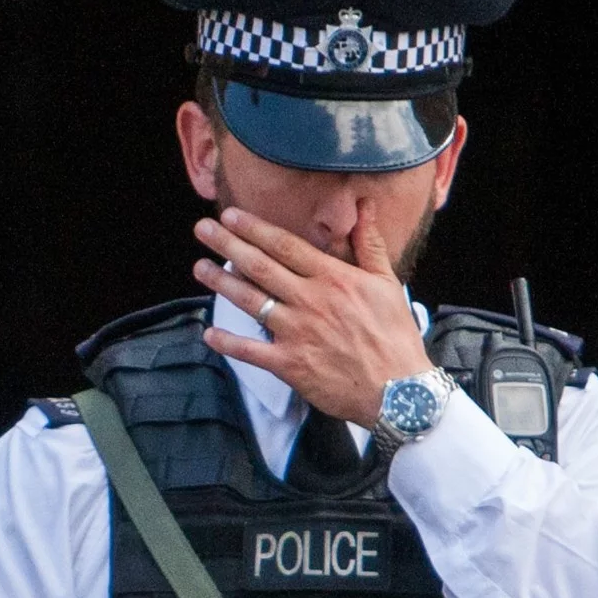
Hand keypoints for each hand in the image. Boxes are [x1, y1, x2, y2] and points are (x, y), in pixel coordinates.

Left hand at [191, 197, 431, 425]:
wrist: (398, 390)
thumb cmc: (393, 336)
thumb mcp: (387, 283)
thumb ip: (368, 243)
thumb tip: (363, 206)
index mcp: (333, 278)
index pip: (285, 246)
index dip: (254, 228)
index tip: (231, 215)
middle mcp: (310, 300)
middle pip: (260, 266)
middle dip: (228, 244)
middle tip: (203, 229)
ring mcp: (297, 332)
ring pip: (251, 301)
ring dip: (221, 283)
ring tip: (199, 267)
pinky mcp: (290, 364)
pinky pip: (250, 351)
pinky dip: (228, 342)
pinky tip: (208, 333)